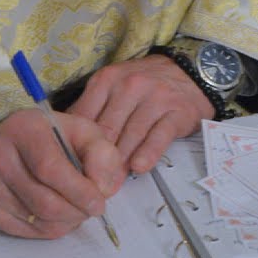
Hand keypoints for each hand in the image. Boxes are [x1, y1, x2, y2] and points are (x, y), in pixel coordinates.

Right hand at [0, 110, 124, 239]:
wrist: (10, 139)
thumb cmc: (51, 136)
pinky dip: (52, 228)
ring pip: (40, 221)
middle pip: (46, 202)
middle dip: (78, 211)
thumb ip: (102, 154)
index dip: (79, 192)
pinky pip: (29, 232)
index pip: (50, 170)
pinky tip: (59, 214)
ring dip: (69, 221)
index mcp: (24, 130)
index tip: (99, 203)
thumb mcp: (82, 131)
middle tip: (92, 207)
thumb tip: (103, 190)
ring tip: (77, 207)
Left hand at [67, 53, 212, 172]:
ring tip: (111, 184)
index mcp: (107, 80)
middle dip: (97, 160)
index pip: (85, 115)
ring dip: (120, 163)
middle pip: (107, 129)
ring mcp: (155, 97)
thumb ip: (94, 109)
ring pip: (132, 134)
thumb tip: (70, 143)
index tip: (73, 167)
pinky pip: (159, 135)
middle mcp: (129, 86)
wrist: (188, 73)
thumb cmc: (144, 85)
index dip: (77, 143)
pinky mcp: (177, 111)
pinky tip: (139, 167)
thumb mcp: (114, 86)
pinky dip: (148, 152)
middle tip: (90, 185)